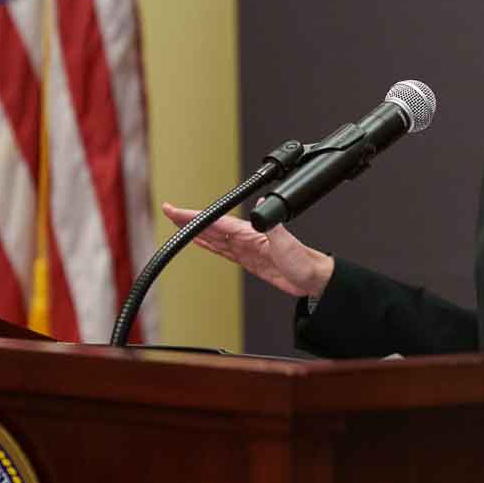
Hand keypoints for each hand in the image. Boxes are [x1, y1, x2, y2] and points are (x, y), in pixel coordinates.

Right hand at [160, 202, 333, 299]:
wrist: (313, 279)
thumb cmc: (304, 262)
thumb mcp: (287, 244)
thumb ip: (273, 226)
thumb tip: (262, 203)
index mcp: (252, 233)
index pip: (218, 222)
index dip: (196, 217)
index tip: (178, 212)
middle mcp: (247, 238)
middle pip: (212, 227)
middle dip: (190, 220)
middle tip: (169, 213)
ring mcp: (247, 249)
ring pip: (215, 237)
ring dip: (196, 231)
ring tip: (179, 224)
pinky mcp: (249, 260)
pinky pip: (224, 251)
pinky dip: (209, 245)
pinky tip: (201, 242)